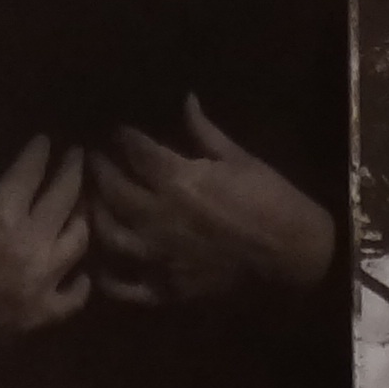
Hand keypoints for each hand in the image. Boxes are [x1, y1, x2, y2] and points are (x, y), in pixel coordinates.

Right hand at [0, 126, 87, 375]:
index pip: (32, 169)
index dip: (40, 151)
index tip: (44, 141)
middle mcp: (29, 244)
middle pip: (66, 196)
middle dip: (73, 171)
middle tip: (77, 157)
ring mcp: (40, 282)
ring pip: (79, 240)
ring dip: (82, 216)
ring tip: (79, 205)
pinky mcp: (41, 316)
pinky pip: (76, 295)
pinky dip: (80, 279)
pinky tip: (78, 268)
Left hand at [90, 96, 337, 305]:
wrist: (296, 254)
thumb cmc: (272, 200)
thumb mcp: (241, 159)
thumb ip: (204, 131)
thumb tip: (186, 99)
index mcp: (179, 181)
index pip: (136, 150)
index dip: (123, 136)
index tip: (117, 130)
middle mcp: (159, 217)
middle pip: (113, 189)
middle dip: (100, 169)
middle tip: (95, 159)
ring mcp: (159, 256)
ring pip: (109, 233)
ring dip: (95, 213)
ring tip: (92, 201)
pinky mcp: (167, 287)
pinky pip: (126, 286)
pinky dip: (107, 277)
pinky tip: (99, 264)